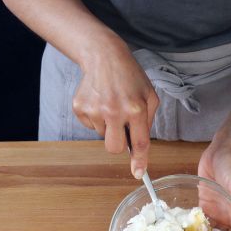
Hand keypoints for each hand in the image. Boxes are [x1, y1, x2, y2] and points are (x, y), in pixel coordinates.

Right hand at [73, 34, 158, 177]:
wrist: (104, 56)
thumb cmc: (130, 77)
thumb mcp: (150, 96)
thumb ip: (147, 122)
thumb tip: (140, 148)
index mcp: (136, 109)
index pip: (140, 143)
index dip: (139, 161)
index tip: (138, 174)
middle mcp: (114, 111)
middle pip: (115, 148)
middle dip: (119, 144)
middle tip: (122, 127)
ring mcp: (95, 110)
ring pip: (103, 136)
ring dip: (108, 125)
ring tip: (111, 103)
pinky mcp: (80, 108)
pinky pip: (90, 126)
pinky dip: (96, 118)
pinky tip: (100, 101)